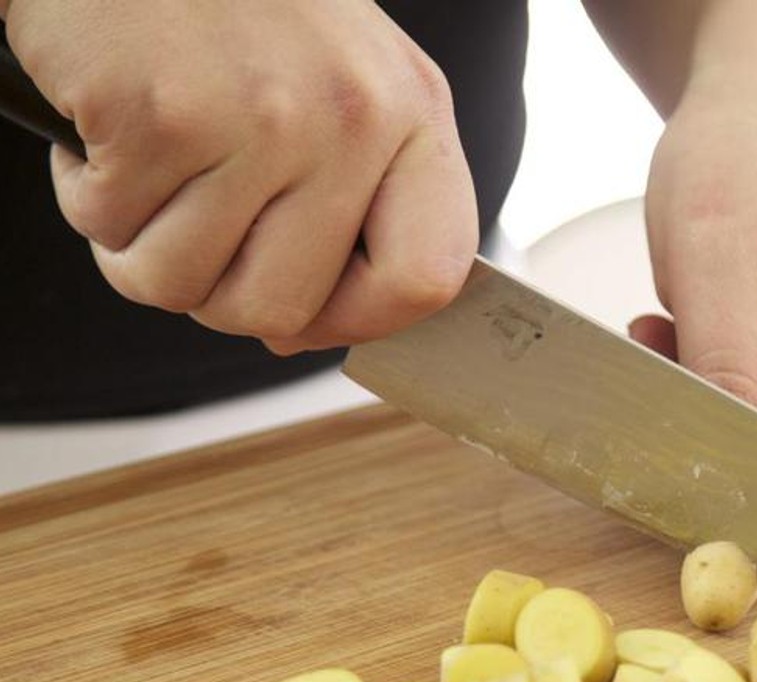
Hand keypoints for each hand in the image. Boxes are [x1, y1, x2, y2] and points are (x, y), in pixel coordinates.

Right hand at [4, 0, 476, 353]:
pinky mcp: (160, 114)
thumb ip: (353, 203)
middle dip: (218, 297)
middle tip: (192, 236)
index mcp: (414, 114)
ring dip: (140, 251)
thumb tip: (297, 334)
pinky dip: (88, 198)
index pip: (428, 280)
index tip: (313, 313)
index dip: (361, 321)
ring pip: (184, 285)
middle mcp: (352, 118)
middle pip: (284, 309)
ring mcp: (260, 117)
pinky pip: (110, 229)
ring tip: (144, 175)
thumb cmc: (239, 4)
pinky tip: (105, 131)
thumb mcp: (343, 83)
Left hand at [630, 68, 756, 461]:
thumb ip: (724, 374)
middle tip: (664, 334)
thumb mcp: (714, 257)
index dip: (715, 465)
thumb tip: (719, 480)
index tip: (660, 399)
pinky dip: (738, 385)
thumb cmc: (747, 154)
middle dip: (712, 420)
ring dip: (718, 399)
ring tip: (691, 315)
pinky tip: (718, 325)